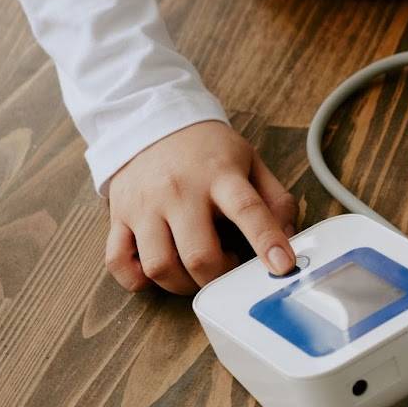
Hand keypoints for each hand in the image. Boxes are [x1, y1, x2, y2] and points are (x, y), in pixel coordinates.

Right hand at [105, 121, 297, 293]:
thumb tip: (290, 238)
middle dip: (220, 277)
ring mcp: (144, 206)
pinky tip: (159, 270)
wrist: (150, 122)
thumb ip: (275, 199)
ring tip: (197, 270)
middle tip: (229, 267)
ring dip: (184, 284)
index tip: (283, 266)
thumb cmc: (206, 151)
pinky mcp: (118, 217)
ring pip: (159, 267)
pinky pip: (118, 262)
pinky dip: (137, 279)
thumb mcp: (250, 162)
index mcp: (220, 175)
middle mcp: (179, 192)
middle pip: (199, 255)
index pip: (248, 210)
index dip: (267, 241)